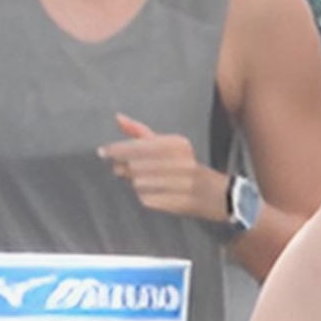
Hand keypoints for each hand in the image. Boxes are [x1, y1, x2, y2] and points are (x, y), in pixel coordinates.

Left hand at [102, 114, 226, 225]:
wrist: (218, 195)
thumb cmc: (187, 166)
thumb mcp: (169, 145)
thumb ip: (141, 132)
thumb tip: (118, 117)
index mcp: (178, 144)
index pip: (138, 146)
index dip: (117, 149)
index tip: (103, 151)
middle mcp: (181, 163)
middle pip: (135, 165)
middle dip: (123, 167)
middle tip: (118, 168)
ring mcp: (178, 184)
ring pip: (138, 183)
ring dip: (134, 182)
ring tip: (142, 180)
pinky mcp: (175, 203)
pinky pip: (145, 198)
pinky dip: (144, 195)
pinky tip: (152, 192)